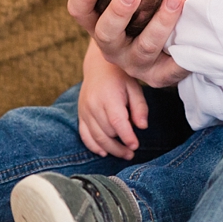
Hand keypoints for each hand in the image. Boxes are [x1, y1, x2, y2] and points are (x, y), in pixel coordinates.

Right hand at [65, 0, 188, 87]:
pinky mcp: (159, 76)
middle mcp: (112, 46)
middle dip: (118, 12)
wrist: (153, 53)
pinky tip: (193, 39)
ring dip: (160, 23)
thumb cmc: (133, 11)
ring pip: (144, 47)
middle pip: (107, 32)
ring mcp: (134, 63)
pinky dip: (181, 58)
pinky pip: (170, 71)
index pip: (79, 11)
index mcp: (97, 23)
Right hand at [78, 41, 147, 158]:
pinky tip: (104, 152)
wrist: (98, 66)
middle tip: (132, 152)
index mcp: (109, 96)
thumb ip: (139, 107)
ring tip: (124, 154)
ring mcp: (84, 111)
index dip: (126, 136)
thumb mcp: (135, 87)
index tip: (135, 145)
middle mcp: (93, 105)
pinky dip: (93, 146)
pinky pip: (84, 135)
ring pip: (96, 137)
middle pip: (106, 132)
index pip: (117, 122)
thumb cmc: (120, 77)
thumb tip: (142, 127)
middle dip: (120, 145)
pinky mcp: (80, 115)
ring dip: (109, 149)